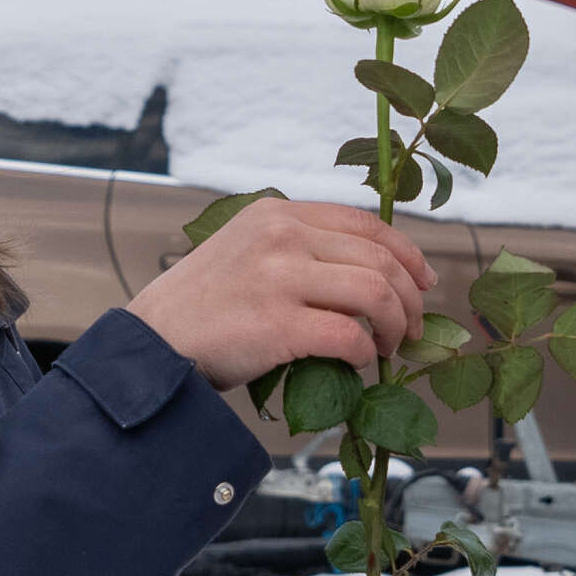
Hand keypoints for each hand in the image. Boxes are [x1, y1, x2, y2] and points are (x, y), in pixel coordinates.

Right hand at [127, 198, 434, 388]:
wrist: (151, 342)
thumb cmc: (202, 307)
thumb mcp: (247, 251)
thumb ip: (298, 250)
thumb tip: (369, 276)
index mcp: (277, 213)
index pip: (366, 222)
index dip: (408, 253)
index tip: (423, 281)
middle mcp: (281, 236)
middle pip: (380, 258)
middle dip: (410, 298)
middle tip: (412, 329)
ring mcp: (279, 277)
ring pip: (375, 292)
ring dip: (396, 325)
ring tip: (391, 347)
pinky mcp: (277, 323)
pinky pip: (349, 334)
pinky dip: (366, 352)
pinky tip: (360, 362)